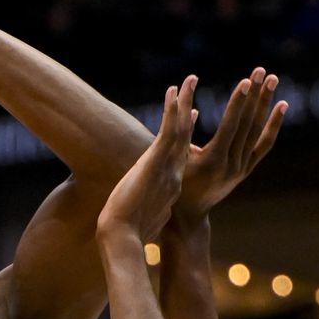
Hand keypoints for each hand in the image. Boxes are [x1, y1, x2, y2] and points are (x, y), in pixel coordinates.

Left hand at [97, 78, 196, 246]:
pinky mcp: (156, 163)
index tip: (190, 114)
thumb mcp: (141, 218)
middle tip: (195, 89)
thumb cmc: (127, 234)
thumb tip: (142, 216)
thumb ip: (148, 211)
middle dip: (190, 110)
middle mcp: (172, 173)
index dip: (186, 132)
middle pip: (185, 136)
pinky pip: (169, 132)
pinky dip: (173, 111)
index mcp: (168, 184)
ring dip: (185, 101)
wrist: (123, 239)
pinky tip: (175, 91)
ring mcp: (166, 167)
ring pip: (180, 129)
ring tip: (190, 79)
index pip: (180, 153)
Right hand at [175, 67, 285, 225]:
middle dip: (255, 95)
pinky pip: (264, 144)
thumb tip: (188, 107)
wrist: (188, 214)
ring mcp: (242, 167)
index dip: (239, 102)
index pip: (231, 126)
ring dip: (265, 103)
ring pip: (258, 130)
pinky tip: (281, 106)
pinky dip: (273, 125)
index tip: (246, 81)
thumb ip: (180, 134)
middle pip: (248, 123)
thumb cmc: (173, 184)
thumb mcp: (173, 159)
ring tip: (272, 79)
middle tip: (262, 71)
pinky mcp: (246, 169)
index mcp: (212, 161)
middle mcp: (231, 164)